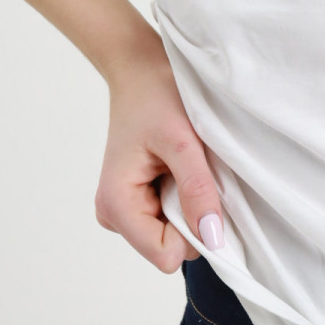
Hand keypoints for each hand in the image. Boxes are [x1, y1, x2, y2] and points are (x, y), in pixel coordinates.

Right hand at [94, 33, 223, 272]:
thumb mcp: (183, 140)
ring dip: (189, 202)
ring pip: (174, 233)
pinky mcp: (137, 200)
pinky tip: (177, 165)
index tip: (202, 192)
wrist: (140, 70)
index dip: (193, 231)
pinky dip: (185, 195)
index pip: (165, 255)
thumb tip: (211, 237)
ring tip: (182, 163)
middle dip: (191, 214)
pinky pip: (172, 217)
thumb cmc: (157, 96)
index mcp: (116, 205)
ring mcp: (124, 209)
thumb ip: (197, 190)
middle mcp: (114, 214)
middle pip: (170, 247)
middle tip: (190, 169)